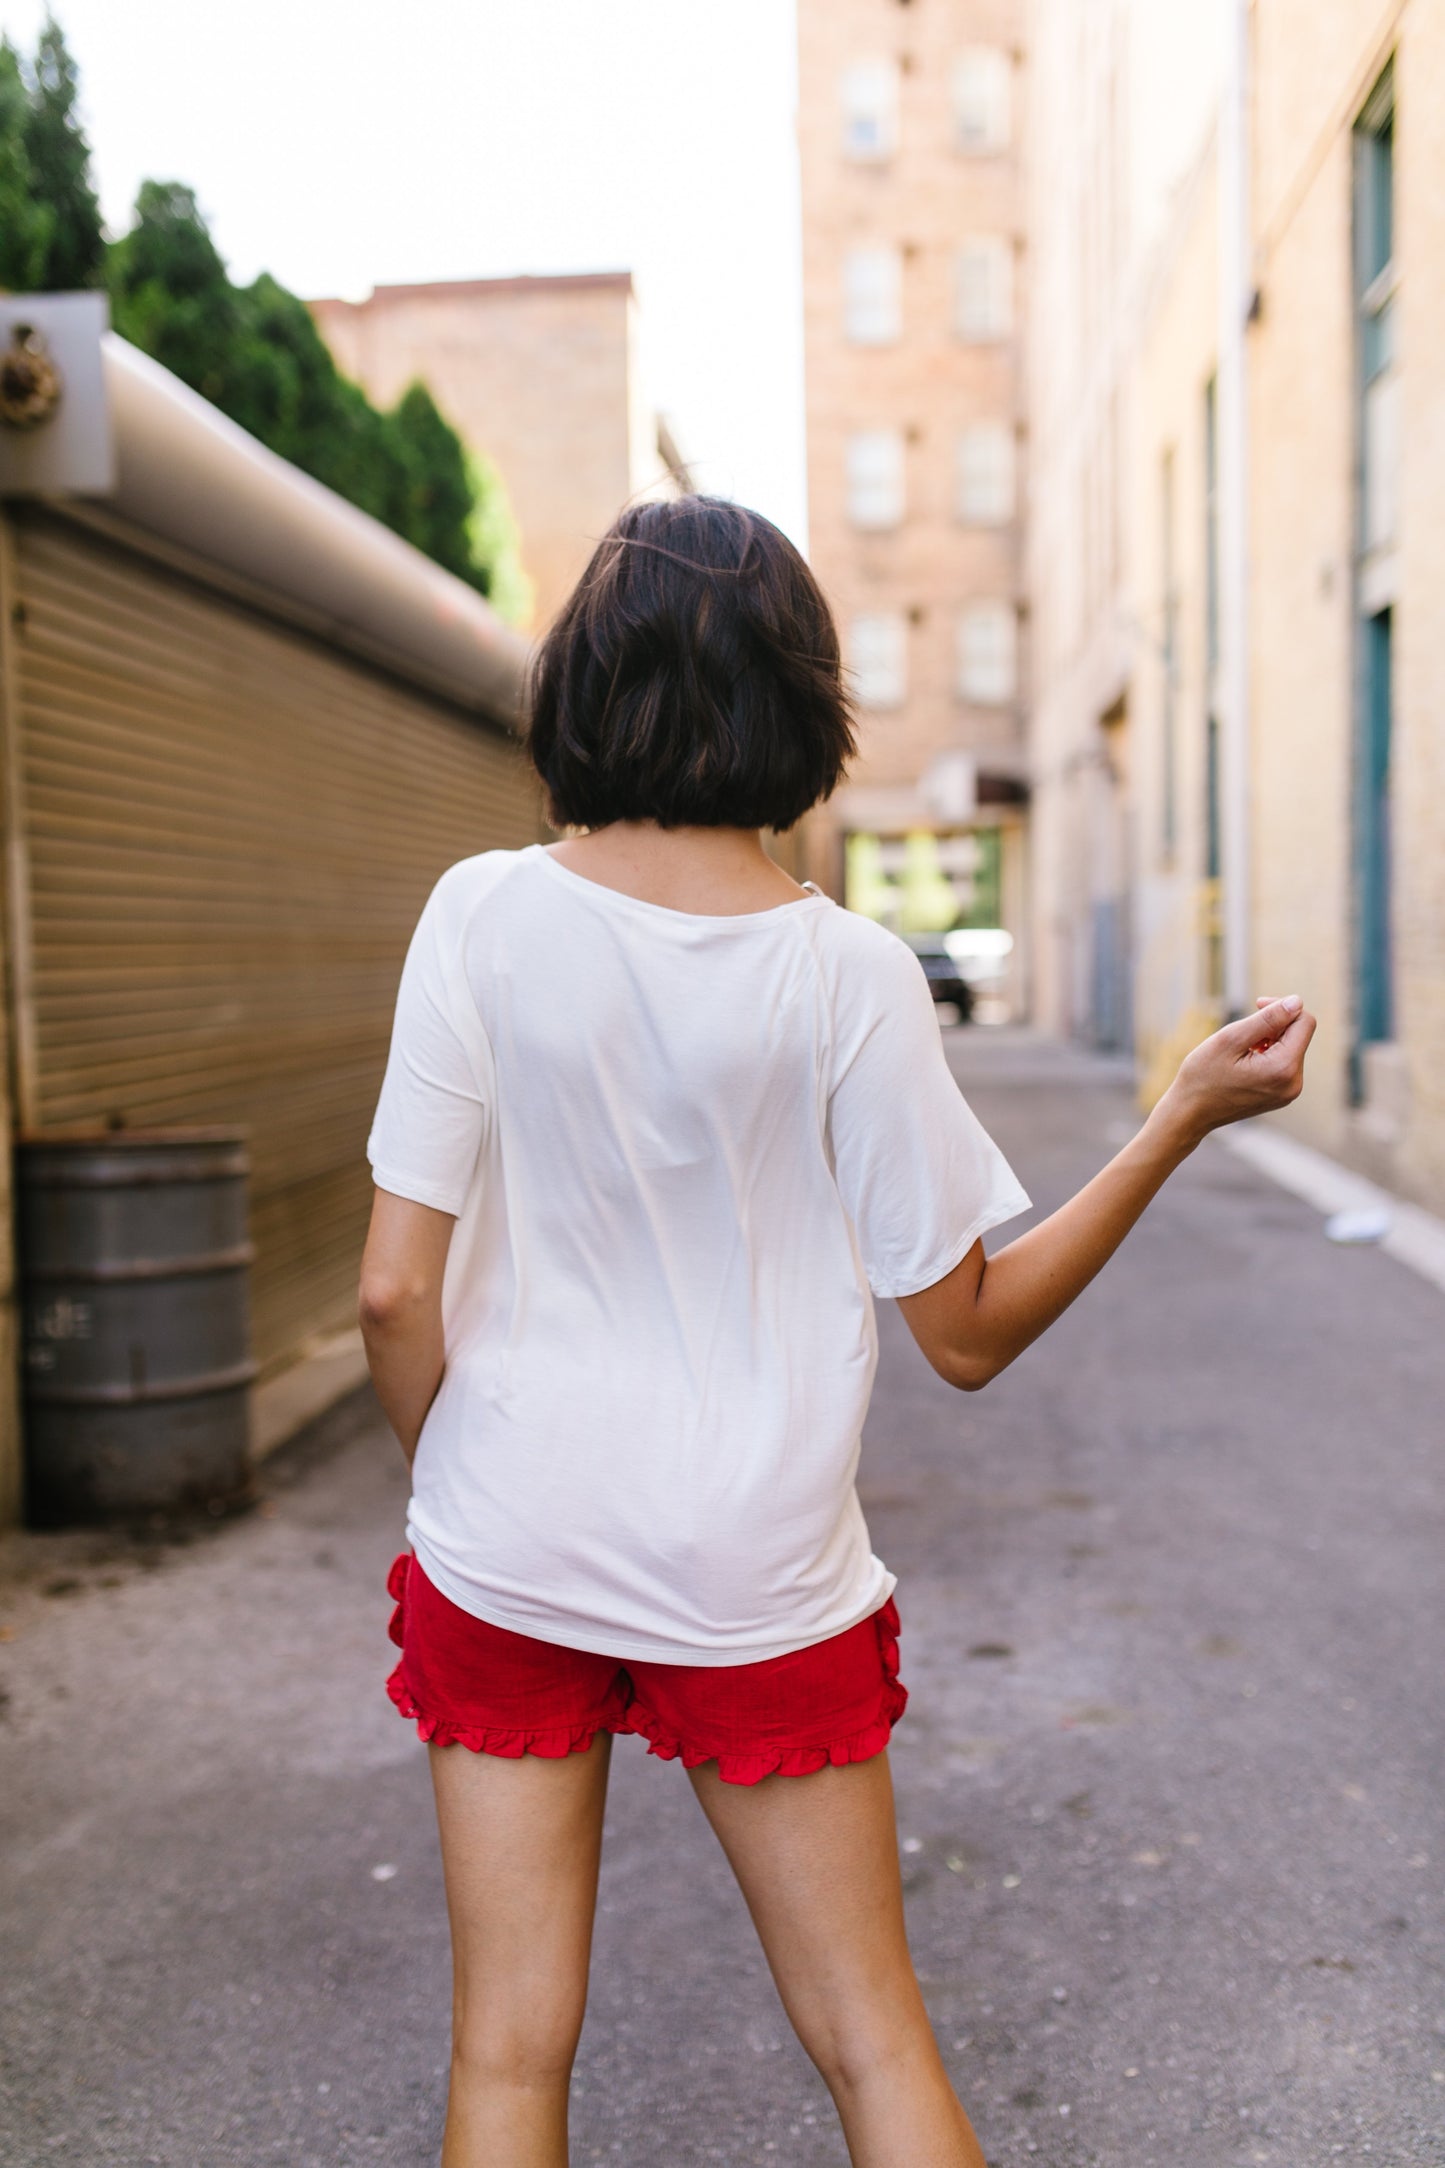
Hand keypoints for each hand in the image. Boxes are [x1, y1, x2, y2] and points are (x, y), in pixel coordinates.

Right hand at [1158, 994, 1315, 1144]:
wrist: (1189, 1113)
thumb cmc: (1203, 1076)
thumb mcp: (1231, 1039)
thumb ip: (1267, 1019)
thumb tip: (1296, 1001)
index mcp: (1283, 1068)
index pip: (1304, 1022)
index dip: (1283, 1007)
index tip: (1256, 1005)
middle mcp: (1294, 1084)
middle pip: (1299, 1035)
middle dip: (1275, 1025)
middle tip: (1243, 1032)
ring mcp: (1289, 1093)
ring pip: (1292, 1048)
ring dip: (1270, 1039)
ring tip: (1241, 1049)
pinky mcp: (1282, 1096)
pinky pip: (1285, 1063)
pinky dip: (1269, 1054)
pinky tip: (1245, 1061)